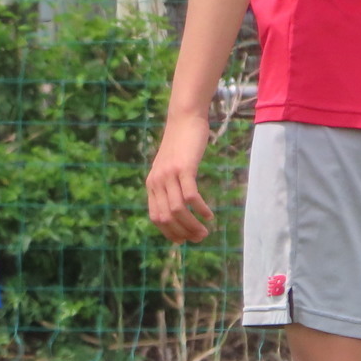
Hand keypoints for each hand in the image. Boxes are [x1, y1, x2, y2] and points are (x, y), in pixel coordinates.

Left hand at [146, 112, 214, 243]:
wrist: (184, 120)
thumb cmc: (181, 145)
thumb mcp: (170, 167)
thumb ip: (170, 185)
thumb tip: (178, 207)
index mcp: (152, 184)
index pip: (156, 217)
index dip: (169, 232)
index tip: (183, 240)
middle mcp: (156, 182)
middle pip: (166, 217)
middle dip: (182, 232)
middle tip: (199, 238)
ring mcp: (169, 175)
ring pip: (178, 210)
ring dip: (192, 225)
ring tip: (204, 232)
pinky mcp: (184, 168)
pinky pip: (190, 196)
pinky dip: (200, 209)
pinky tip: (209, 215)